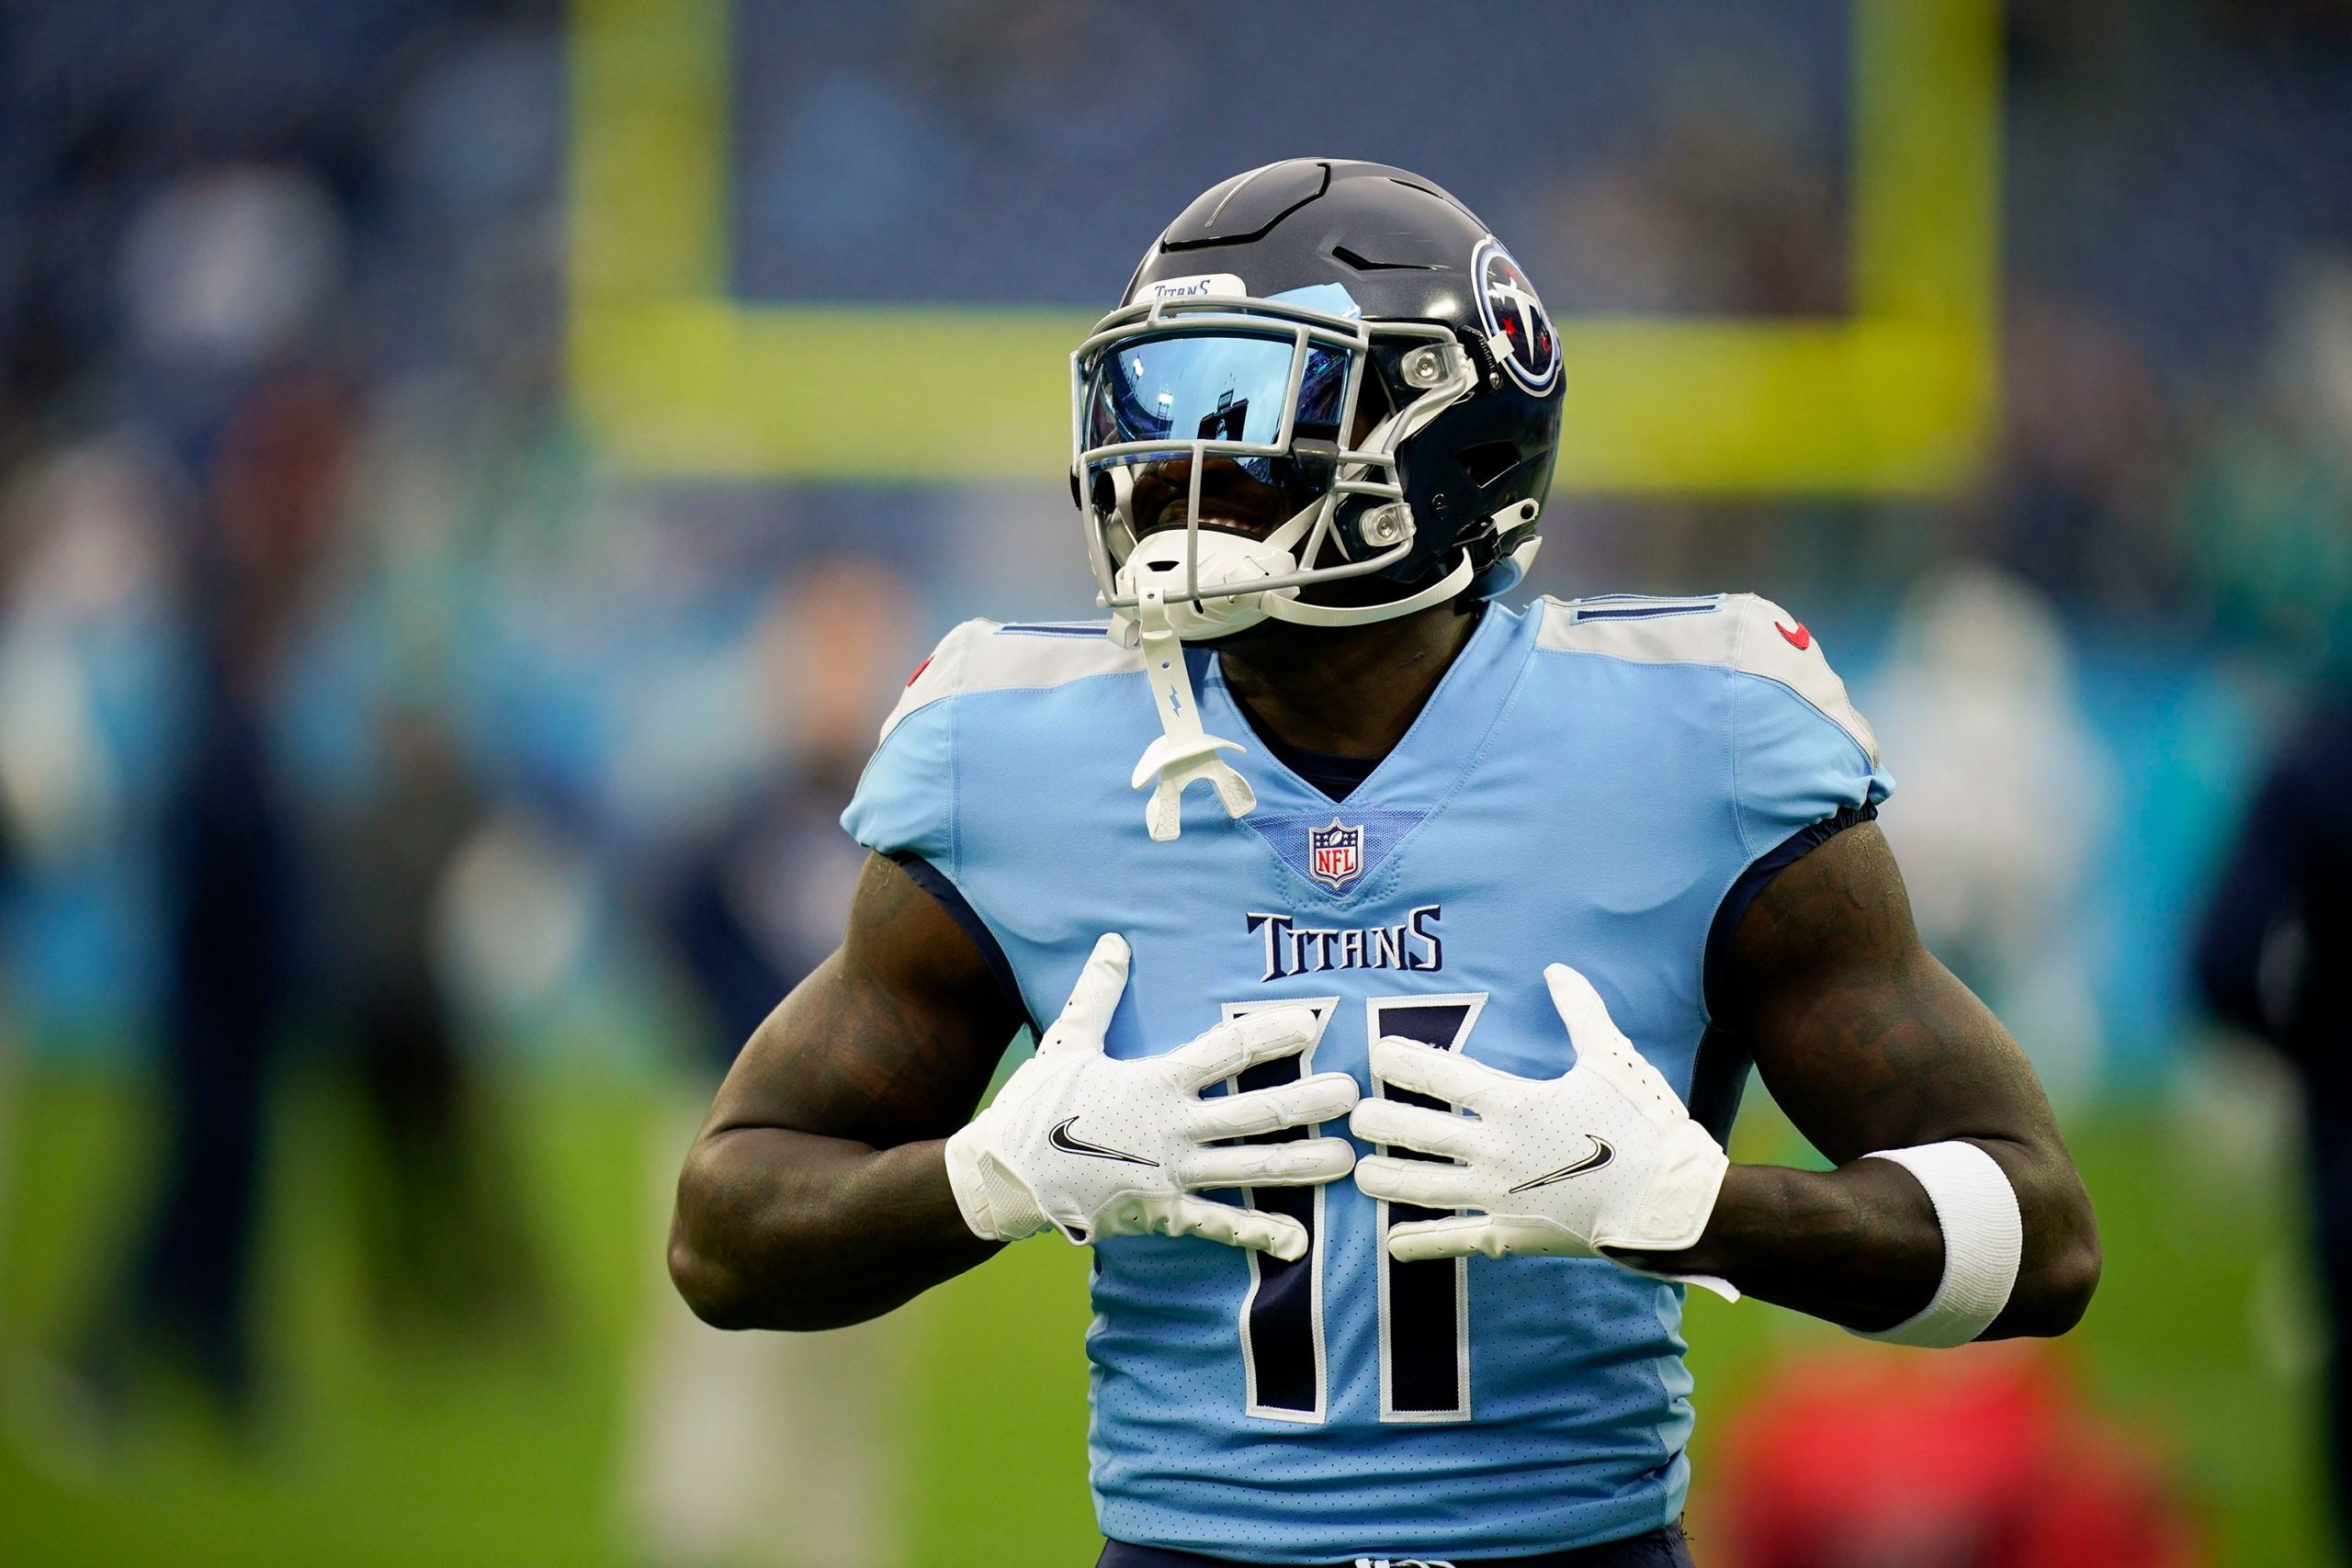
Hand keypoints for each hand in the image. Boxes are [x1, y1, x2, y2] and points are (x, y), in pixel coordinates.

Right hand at [944, 934, 1359, 1259]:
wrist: (1004, 1178)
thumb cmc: (1035, 1106)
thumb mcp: (1065, 1041)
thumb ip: (1097, 993)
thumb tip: (1113, 941)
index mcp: (1154, 1083)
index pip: (1224, 1052)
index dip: (1269, 1036)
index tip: (1310, 1023)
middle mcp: (1172, 1129)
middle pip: (1252, 1113)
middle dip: (1306, 1102)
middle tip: (1352, 1093)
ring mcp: (1172, 1175)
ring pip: (1249, 1170)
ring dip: (1300, 1165)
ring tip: (1344, 1157)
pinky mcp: (1163, 1214)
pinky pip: (1219, 1226)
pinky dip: (1259, 1233)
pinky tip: (1298, 1238)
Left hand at [1350, 963, 1728, 1267]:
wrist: (1670, 1204)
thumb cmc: (1645, 1128)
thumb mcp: (1614, 1060)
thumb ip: (1581, 1013)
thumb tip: (1557, 970)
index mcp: (1516, 1104)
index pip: (1445, 1077)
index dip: (1406, 1063)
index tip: (1377, 1054)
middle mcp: (1496, 1151)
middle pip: (1420, 1133)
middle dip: (1382, 1123)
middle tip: (1355, 1115)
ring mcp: (1500, 1196)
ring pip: (1426, 1188)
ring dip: (1388, 1181)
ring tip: (1359, 1174)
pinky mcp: (1513, 1233)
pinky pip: (1458, 1239)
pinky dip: (1424, 1243)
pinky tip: (1394, 1245)